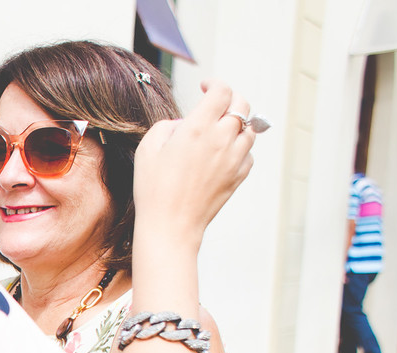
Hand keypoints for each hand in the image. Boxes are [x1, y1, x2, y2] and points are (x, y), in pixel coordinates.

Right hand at [133, 79, 256, 248]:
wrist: (170, 225)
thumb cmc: (154, 189)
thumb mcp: (147, 149)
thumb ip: (166, 126)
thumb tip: (182, 123)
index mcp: (197, 128)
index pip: (221, 91)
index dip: (214, 83)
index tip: (205, 86)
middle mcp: (221, 139)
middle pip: (242, 104)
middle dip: (230, 98)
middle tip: (217, 103)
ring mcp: (234, 158)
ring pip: (250, 128)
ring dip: (237, 123)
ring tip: (221, 129)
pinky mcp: (239, 175)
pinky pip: (248, 153)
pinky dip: (239, 148)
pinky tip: (223, 154)